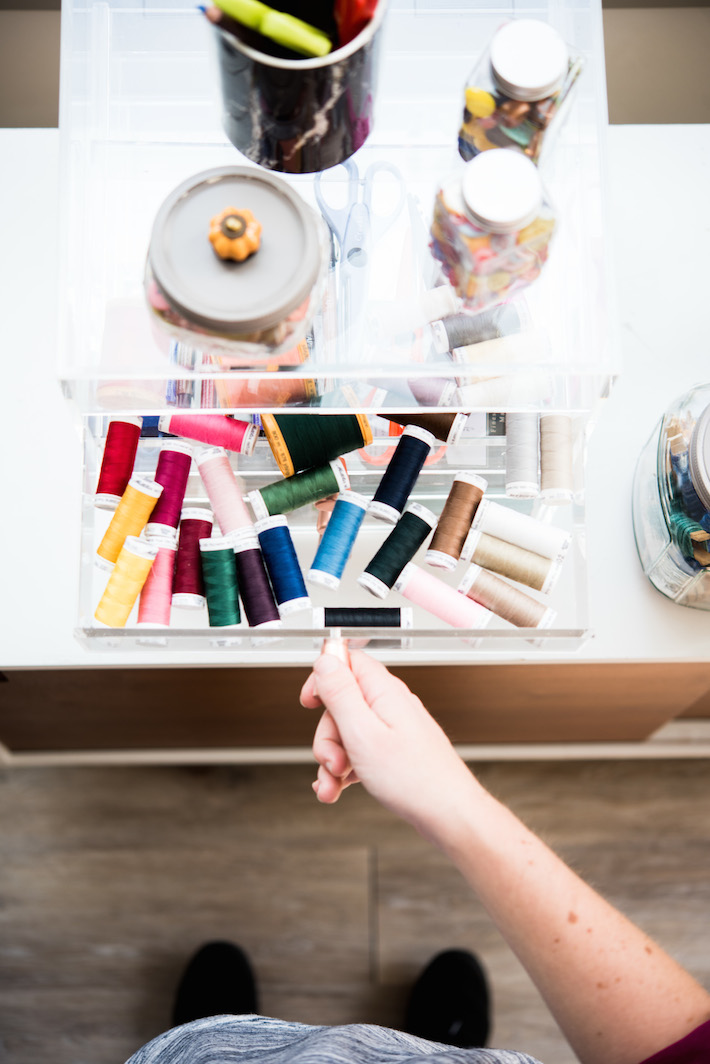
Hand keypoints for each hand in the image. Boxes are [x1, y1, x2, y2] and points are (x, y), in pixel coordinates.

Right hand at [300, 650, 479, 844]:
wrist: (448, 813)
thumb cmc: (414, 779)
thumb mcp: (363, 733)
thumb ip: (340, 693)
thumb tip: (325, 659)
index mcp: (383, 692)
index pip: (346, 662)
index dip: (323, 679)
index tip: (309, 703)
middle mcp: (391, 705)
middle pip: (341, 705)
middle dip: (327, 735)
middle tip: (332, 760)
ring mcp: (394, 728)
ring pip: (348, 733)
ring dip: (333, 760)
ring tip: (335, 783)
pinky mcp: (396, 750)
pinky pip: (361, 752)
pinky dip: (346, 770)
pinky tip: (340, 788)